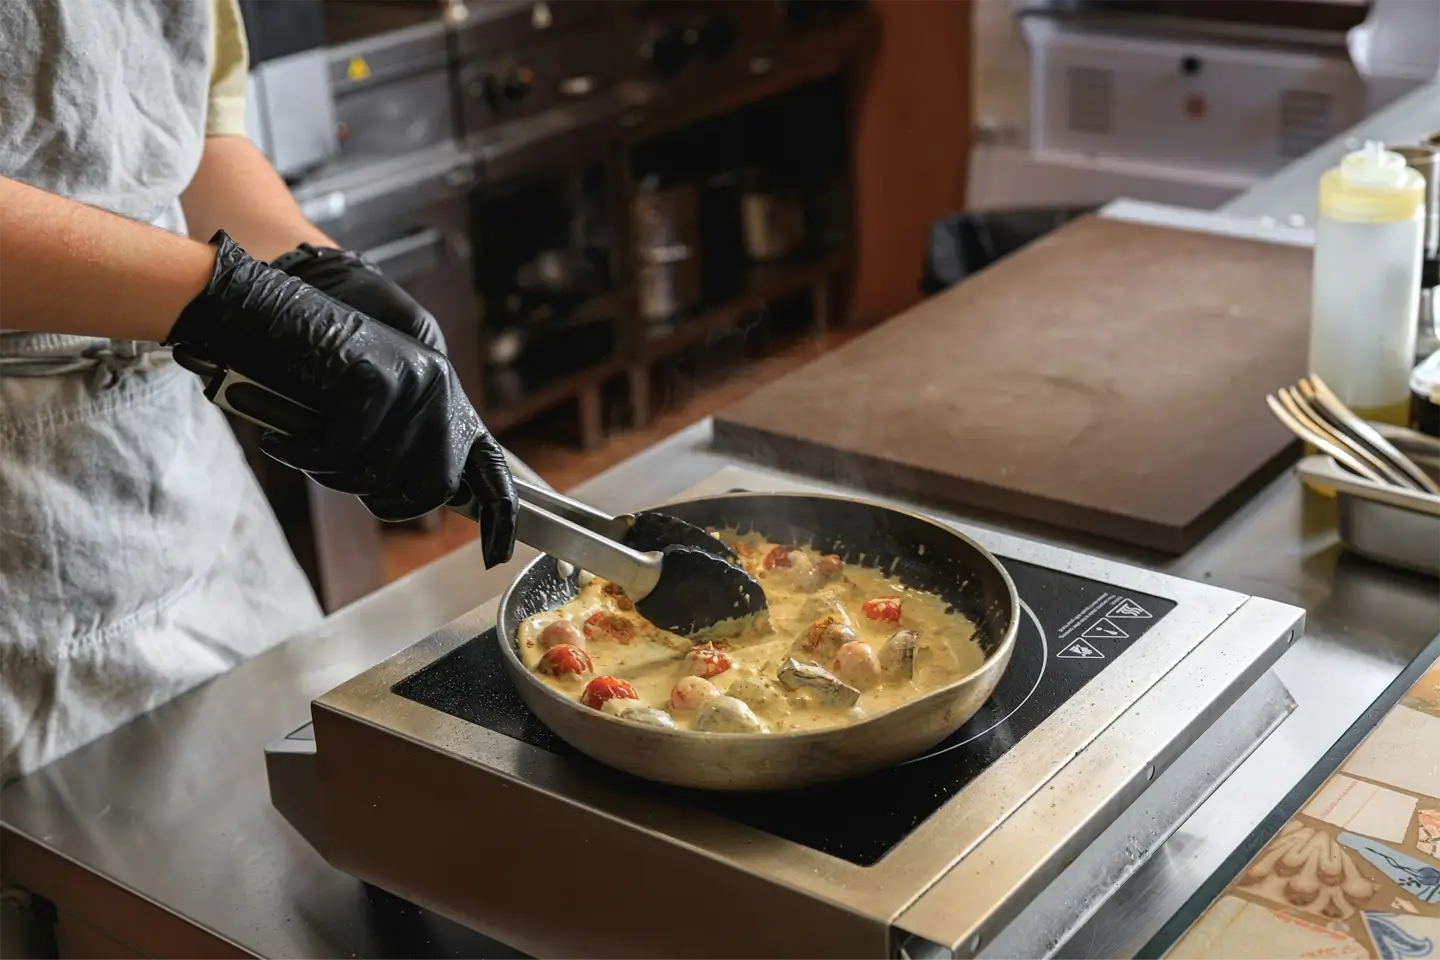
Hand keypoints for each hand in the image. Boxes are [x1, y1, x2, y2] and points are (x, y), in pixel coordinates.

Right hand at [167, 231, 516, 567]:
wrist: (255, 306)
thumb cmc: (299, 365)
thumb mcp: (360, 411)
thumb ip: (398, 444)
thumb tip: (414, 494)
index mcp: (442, 395)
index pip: (489, 467)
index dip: (498, 516)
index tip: (496, 556)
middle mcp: (438, 386)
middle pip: (431, 488)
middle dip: (380, 496)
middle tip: (334, 466)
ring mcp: (412, 381)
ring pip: (380, 476)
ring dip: (331, 470)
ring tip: (305, 434)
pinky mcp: (376, 380)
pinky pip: (342, 455)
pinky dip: (304, 451)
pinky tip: (285, 428)